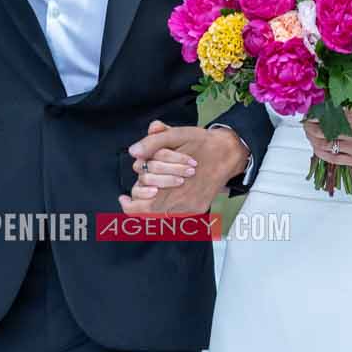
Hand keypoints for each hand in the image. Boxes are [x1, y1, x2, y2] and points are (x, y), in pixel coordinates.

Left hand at [121, 121, 240, 213]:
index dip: (129, 205)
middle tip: (133, 195)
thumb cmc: (202, 143)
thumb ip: (153, 143)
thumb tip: (133, 152)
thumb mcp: (177, 134)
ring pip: (161, 216)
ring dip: (151, 207)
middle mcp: (181, 200)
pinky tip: (164, 195)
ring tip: (148, 193)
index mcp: (173, 183)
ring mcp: (190, 207)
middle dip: (139, 203)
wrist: (228, 152)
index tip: (123, 198)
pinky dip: (166, 208)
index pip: (142, 207)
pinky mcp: (197, 209)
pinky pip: (175, 216)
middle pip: (149, 214)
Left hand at [303, 110, 351, 168]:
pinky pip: (334, 159)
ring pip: (326, 145)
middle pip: (324, 132)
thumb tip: (324, 105)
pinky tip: (316, 148)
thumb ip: (345, 109)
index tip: (308, 114)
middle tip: (306, 125)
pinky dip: (321, 153)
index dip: (314, 116)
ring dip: (313, 140)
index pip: (328, 116)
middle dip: (310, 128)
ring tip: (310, 135)